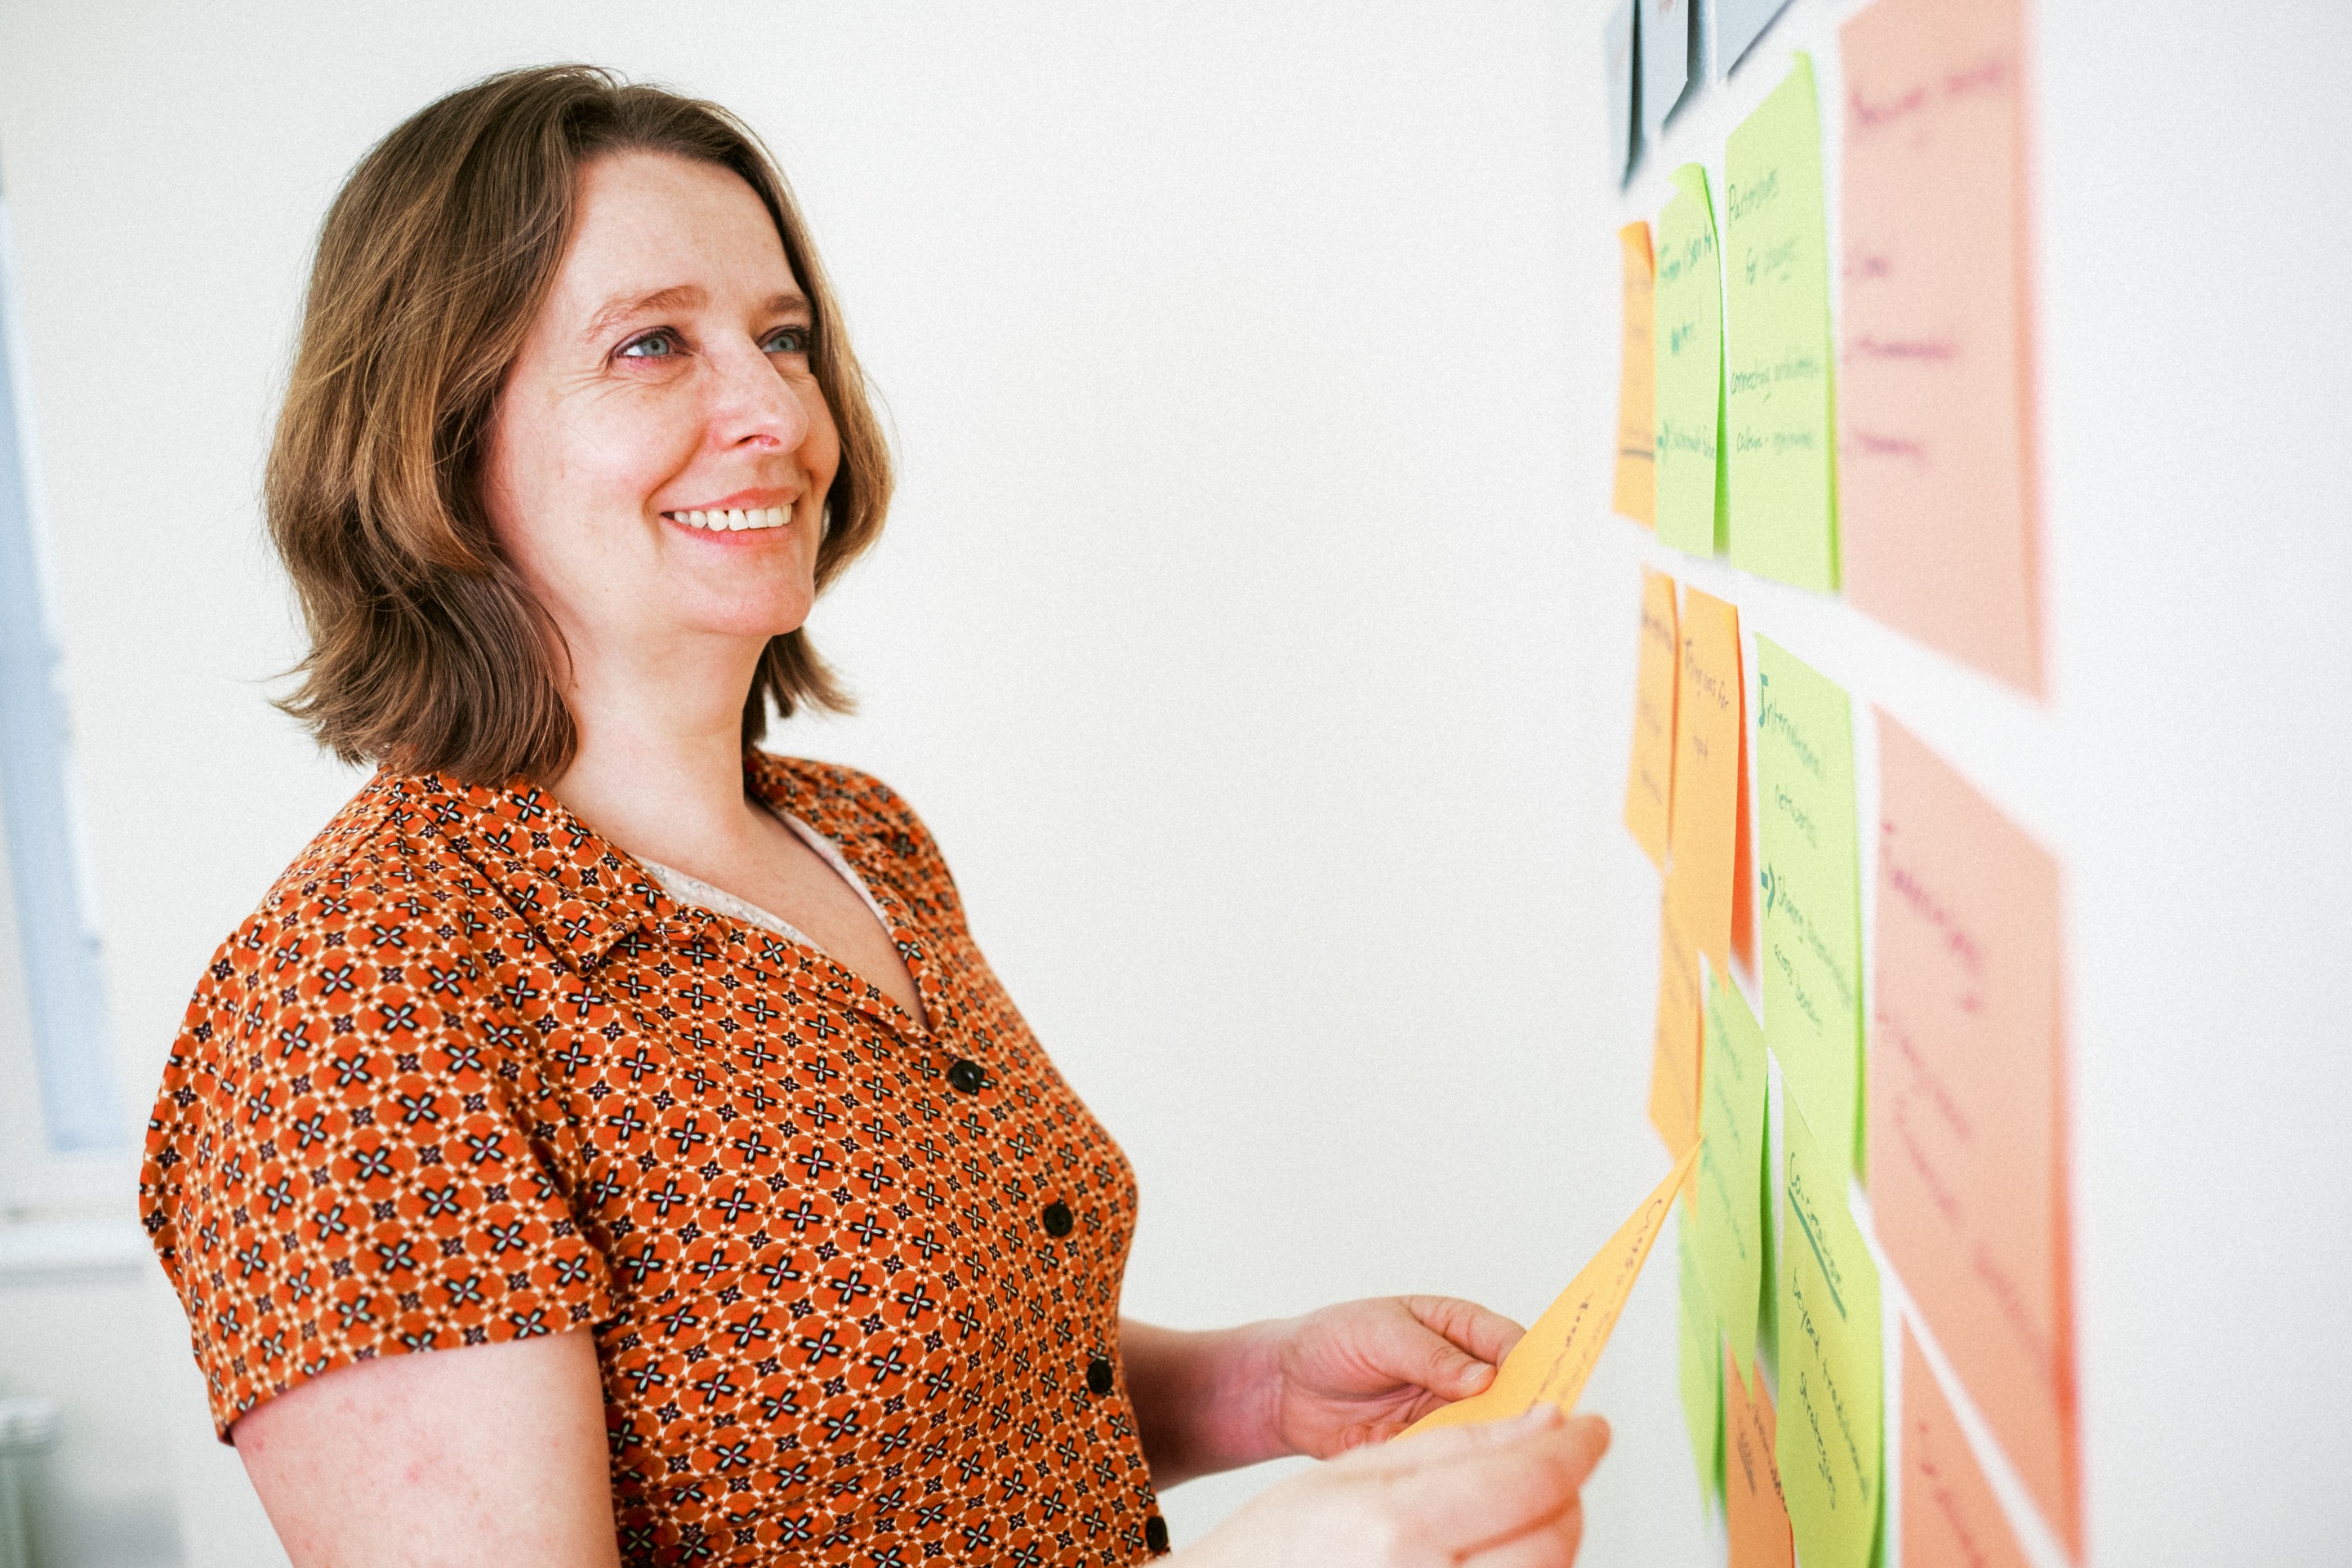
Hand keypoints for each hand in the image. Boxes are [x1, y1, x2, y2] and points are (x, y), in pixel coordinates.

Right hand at [1176, 1406, 1609, 1567]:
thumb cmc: (1281, 1541)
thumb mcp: (1355, 1470)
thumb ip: (1455, 1444)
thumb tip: (1542, 1422)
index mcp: (1398, 1530)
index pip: (1529, 1480)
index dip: (1575, 1448)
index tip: (1592, 1426)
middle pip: (1553, 1540)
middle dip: (1570, 1493)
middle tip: (1561, 1463)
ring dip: (1554, 1536)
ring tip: (1525, 1505)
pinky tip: (1504, 1548)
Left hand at [1258, 1295, 1524, 1454]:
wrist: (1285, 1387)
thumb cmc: (1332, 1341)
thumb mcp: (1379, 1332)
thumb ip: (1430, 1355)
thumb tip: (1483, 1377)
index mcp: (1457, 1329)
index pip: (1508, 1343)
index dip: (1527, 1362)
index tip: (1536, 1382)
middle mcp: (1461, 1375)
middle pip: (1509, 1394)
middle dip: (1519, 1410)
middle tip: (1521, 1425)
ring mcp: (1445, 1414)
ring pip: (1485, 1432)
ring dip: (1485, 1442)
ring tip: (1474, 1445)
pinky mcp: (1425, 1448)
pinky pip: (1449, 1460)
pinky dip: (1447, 1464)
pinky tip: (1434, 1461)